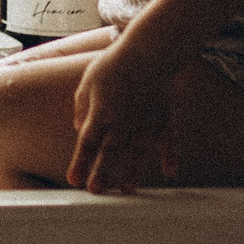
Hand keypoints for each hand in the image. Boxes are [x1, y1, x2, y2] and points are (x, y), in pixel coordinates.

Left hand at [67, 37, 178, 194]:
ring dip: (132, 172)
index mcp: (102, 112)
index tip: (73, 180)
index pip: (87, 143)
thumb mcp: (88, 82)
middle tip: (96, 192)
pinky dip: (170, 157)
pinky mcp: (165, 117)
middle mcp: (124, 122)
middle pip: (111, 153)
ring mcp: (146, 122)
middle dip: (102, 173)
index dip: (80, 163)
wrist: (149, 51)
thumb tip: (79, 129)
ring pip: (138, 153)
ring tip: (127, 190)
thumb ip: (81, 107)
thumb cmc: (114, 64)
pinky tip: (169, 173)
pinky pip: (169, 141)